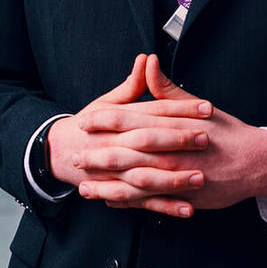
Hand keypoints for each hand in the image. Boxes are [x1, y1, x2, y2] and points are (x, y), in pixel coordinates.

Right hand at [46, 54, 214, 217]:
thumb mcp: (107, 103)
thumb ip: (132, 85)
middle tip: (206, 138)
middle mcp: (114, 145)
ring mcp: (115, 172)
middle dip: (178, 141)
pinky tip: (188, 209)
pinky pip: (143, 202)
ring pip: (145, 175)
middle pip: (148, 141)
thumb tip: (147, 58)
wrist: (59, 153)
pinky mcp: (119, 192)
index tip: (207, 108)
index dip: (181, 109)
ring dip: (174, 178)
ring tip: (201, 178)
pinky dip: (165, 207)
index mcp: (117, 120)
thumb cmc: (90, 126)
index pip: (153, 111)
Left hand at [77, 56, 266, 214]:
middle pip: (125, 153)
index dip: (103, 121)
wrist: (255, 161)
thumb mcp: (197, 105)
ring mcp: (175, 176)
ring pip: (133, 182)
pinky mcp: (181, 196)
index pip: (129, 120)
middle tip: (75, 156)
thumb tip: (148, 62)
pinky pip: (149, 202)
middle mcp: (170, 151)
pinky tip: (111, 202)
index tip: (83, 121)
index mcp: (170, 125)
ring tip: (84, 188)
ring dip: (106, 186)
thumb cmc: (226, 131)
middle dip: (98, 156)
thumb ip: (167, 89)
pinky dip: (129, 203)